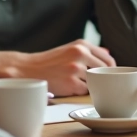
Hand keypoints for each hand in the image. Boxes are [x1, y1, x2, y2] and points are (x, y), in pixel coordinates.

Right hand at [0, 39, 115, 95]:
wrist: (27, 69)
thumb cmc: (51, 61)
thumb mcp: (70, 49)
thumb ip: (90, 52)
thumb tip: (109, 54)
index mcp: (82, 44)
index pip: (108, 60)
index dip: (110, 71)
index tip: (107, 77)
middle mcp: (80, 53)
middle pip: (104, 72)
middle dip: (100, 80)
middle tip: (91, 83)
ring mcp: (76, 68)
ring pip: (94, 83)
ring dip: (88, 87)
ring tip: (74, 83)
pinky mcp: (71, 82)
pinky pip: (84, 92)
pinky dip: (78, 92)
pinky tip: (67, 87)